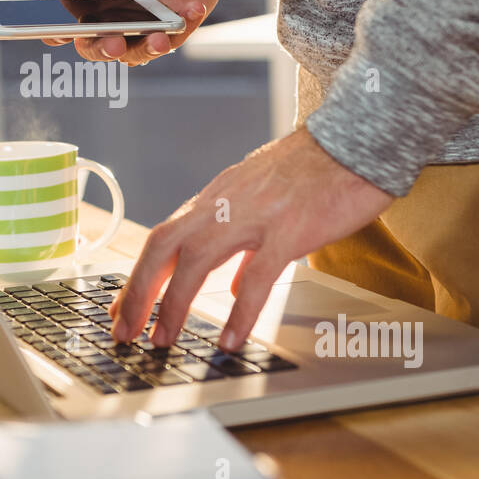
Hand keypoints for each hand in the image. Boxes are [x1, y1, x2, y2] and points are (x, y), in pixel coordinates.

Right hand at [45, 0, 224, 64]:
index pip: (58, 14)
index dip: (52, 27)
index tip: (59, 31)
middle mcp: (107, 10)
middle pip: (92, 45)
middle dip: (100, 49)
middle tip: (113, 44)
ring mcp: (138, 23)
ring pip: (131, 54)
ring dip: (143, 51)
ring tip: (158, 39)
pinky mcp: (168, 28)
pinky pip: (169, 41)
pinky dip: (179, 31)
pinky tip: (192, 9)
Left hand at [110, 131, 395, 350]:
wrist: (358, 139)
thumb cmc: (316, 170)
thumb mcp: (263, 198)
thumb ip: (241, 241)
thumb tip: (231, 284)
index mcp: (216, 197)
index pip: (162, 237)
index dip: (137, 276)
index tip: (120, 310)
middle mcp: (225, 203)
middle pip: (163, 246)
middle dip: (137, 291)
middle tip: (123, 331)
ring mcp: (255, 215)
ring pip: (196, 259)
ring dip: (173, 303)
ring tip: (162, 339)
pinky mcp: (290, 230)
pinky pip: (255, 277)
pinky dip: (239, 312)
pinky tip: (229, 339)